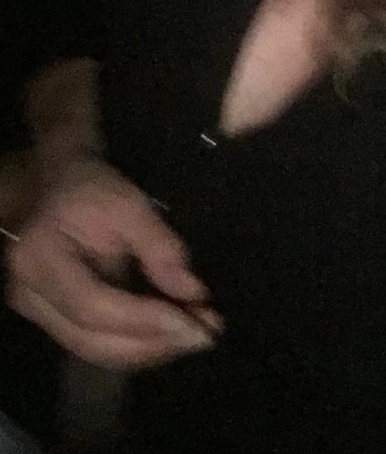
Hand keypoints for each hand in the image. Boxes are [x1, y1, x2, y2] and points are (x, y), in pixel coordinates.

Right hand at [7, 156, 220, 368]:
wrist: (59, 184)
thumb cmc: (92, 187)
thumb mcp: (129, 202)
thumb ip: (159, 247)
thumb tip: (193, 293)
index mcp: (40, 258)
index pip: (92, 305)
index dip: (142, 320)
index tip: (193, 323)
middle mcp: (30, 296)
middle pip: (93, 339)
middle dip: (154, 343)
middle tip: (206, 334)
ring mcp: (37, 313)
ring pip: (96, 350)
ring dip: (150, 349)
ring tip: (197, 334)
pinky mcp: (54, 321)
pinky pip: (97, 343)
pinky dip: (138, 342)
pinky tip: (172, 332)